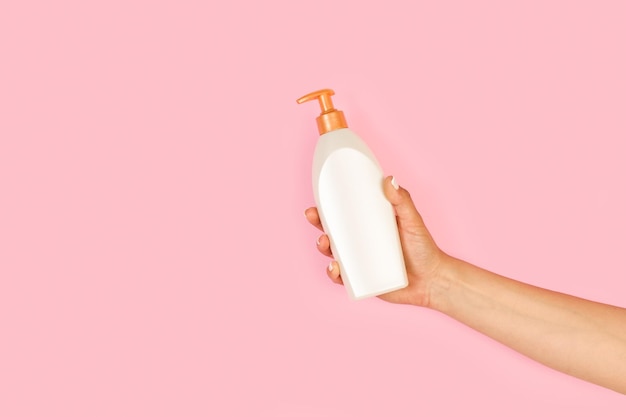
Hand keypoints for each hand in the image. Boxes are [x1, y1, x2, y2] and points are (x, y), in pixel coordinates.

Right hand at [304, 176, 449, 306]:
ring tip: (325, 244)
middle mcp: (360, 242)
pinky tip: (335, 269)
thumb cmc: (423, 248)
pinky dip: (334, 274)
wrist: (432, 280)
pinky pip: (341, 278)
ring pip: (332, 254)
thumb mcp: (413, 220)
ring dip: (322, 247)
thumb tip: (389, 179)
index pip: (343, 213)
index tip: (316, 201)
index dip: (326, 207)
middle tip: (314, 218)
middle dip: (318, 224)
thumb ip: (402, 200)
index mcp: (368, 225)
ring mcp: (359, 262)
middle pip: (332, 231)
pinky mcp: (361, 281)